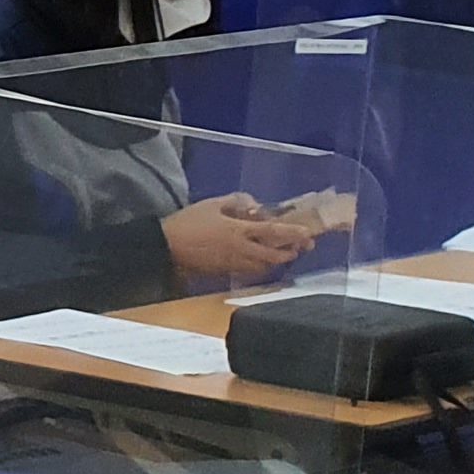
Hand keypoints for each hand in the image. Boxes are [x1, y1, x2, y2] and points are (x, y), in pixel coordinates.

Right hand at [162, 193, 317, 284]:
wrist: (165, 248)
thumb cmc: (187, 223)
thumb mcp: (211, 204)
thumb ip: (236, 201)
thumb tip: (255, 205)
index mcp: (238, 231)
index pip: (272, 232)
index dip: (292, 233)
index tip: (308, 233)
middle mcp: (240, 250)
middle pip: (273, 255)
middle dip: (289, 252)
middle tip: (300, 247)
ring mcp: (233, 263)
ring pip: (263, 266)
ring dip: (276, 261)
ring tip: (282, 254)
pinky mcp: (225, 271)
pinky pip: (249, 270)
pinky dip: (260, 265)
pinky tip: (259, 260)